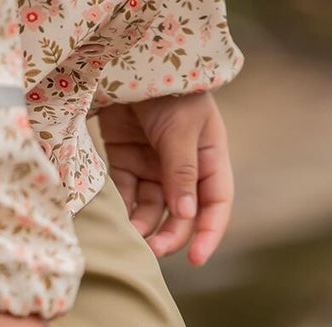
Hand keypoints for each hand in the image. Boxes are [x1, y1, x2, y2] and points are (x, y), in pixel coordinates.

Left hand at [98, 92, 232, 265]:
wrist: (130, 61)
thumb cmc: (169, 91)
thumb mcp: (181, 129)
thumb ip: (182, 172)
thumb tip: (187, 216)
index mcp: (210, 158)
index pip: (216, 204)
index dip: (209, 233)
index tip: (196, 259)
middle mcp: (184, 168)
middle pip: (181, 215)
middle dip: (168, 236)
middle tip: (151, 252)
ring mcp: (154, 168)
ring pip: (151, 211)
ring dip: (143, 228)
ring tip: (130, 238)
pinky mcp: (126, 164)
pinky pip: (125, 197)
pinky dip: (121, 211)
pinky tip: (115, 222)